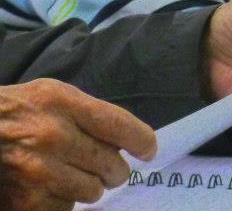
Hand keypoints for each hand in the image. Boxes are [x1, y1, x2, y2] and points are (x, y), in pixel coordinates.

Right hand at [0, 78, 155, 209]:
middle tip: (108, 167)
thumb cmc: (20, 111)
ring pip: (93, 191)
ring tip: (71, 174)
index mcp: (62, 103)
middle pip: (111, 165)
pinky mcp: (26, 200)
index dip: (142, 141)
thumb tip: (128, 138)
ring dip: (89, 186)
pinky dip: (63, 201)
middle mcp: (53, 136)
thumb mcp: (54, 95)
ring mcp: (37, 171)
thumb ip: (89, 113)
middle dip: (115, 169)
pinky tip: (50, 186)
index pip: (119, 126)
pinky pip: (67, 208)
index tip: (149, 151)